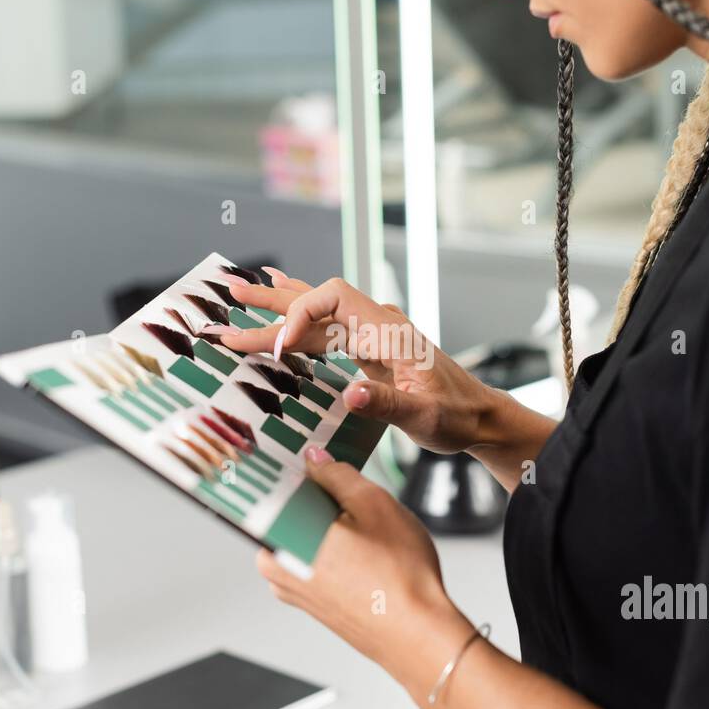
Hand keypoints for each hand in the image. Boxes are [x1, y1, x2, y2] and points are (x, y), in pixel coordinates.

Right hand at [212, 269, 498, 454]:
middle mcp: (377, 324)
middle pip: (317, 299)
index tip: (279, 348)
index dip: (301, 316)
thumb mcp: (424, 416)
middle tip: (231, 292)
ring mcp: (372, 335)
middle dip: (273, 299)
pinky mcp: (368, 349)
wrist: (478, 416)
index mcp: (389, 331)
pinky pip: (326, 330)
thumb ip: (386, 403)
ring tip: (238, 297)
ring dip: (278, 310)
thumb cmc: (456, 415)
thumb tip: (350, 394)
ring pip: (317, 314)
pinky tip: (279, 314)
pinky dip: (298, 324)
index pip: (334, 299)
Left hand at [256, 446, 473, 695]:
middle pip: (287, 512)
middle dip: (316, 496)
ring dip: (328, 522)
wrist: (418, 634)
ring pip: (303, 536)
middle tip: (347, 486)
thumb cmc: (398, 576)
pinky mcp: (311, 602)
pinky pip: (314, 559)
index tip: (304, 452)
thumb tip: (314, 460)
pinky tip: (365, 547)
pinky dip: (334, 547)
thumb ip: (336, 474)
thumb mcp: (372, 503)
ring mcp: (291, 588)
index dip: (289, 465)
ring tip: (364, 522)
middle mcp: (276, 567)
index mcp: (280, 538)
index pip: (269, 487)